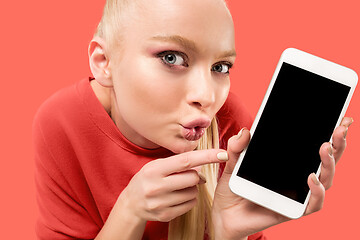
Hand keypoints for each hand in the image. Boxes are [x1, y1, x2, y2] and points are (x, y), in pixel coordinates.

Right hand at [118, 149, 228, 222]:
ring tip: (180, 187)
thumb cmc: (147, 179)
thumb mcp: (157, 165)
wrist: (131, 204)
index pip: (186, 160)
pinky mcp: (165, 215)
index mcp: (154, 169)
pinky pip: (190, 205)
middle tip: (192, 175)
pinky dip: (190, 199)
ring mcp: (161, 202)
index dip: (207, 156)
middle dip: (197, 176)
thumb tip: (202, 164)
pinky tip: (179, 196)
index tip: (222, 154)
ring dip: (193, 188)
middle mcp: (157, 186)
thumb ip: (177, 163)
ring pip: (193, 192)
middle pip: (193, 178)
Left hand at [211, 117, 352, 239]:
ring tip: (325, 148)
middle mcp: (297, 177)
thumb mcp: (232, 164)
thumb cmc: (233, 188)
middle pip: (326, 160)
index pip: (313, 147)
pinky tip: (312, 178)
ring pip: (325, 179)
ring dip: (329, 164)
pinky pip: (313, 204)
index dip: (330, 134)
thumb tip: (245, 131)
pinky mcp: (293, 211)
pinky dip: (316, 191)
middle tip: (339, 128)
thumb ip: (236, 148)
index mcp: (288, 163)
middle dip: (337, 144)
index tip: (340, 119)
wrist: (225, 213)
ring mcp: (297, 194)